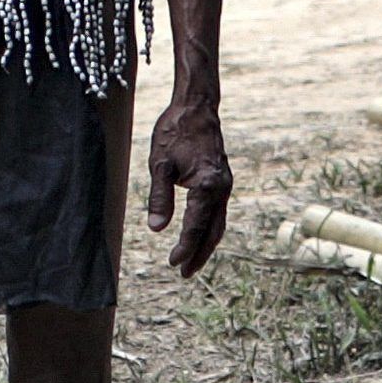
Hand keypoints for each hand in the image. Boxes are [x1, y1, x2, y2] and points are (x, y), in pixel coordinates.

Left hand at [147, 96, 232, 276]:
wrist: (196, 108)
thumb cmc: (175, 132)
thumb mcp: (160, 164)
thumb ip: (159, 198)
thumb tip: (156, 228)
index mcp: (207, 185)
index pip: (196, 226)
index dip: (184, 247)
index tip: (172, 264)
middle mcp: (221, 188)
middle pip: (212, 231)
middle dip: (199, 254)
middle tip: (184, 274)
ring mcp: (225, 184)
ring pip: (218, 223)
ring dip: (205, 245)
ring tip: (191, 262)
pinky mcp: (222, 180)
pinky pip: (218, 212)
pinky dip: (209, 229)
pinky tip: (198, 236)